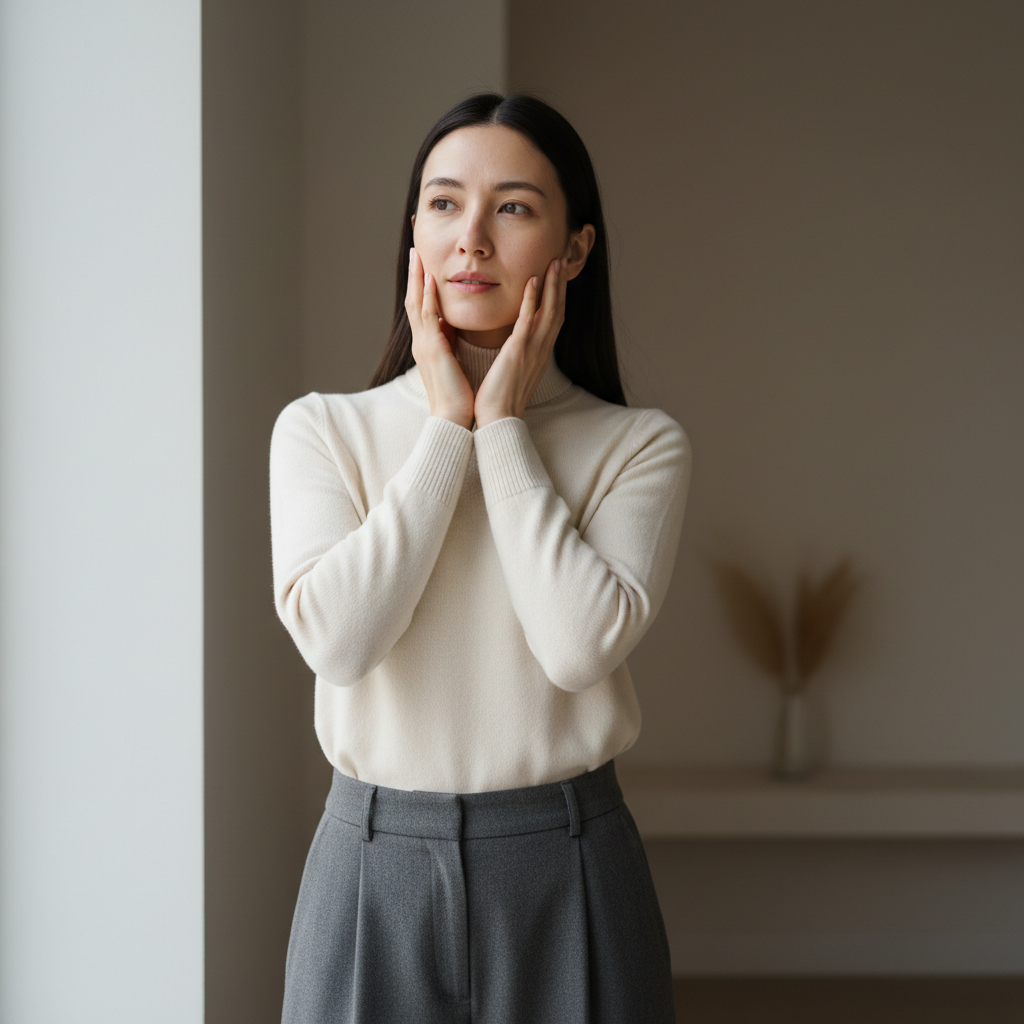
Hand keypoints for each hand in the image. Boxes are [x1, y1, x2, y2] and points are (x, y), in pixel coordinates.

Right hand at [406, 248, 474, 429]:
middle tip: (414, 250)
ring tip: (417, 255)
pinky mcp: (432, 350)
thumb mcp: (453, 361)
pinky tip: (429, 280)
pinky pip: (428, 318)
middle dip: (414, 275)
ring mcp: (424, 345)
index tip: (423, 264)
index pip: (421, 307)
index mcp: (427, 344)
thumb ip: (450, 342)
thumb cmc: (458, 394)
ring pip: (416, 304)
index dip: (420, 285)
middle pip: (414, 300)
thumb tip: (452, 327)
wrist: (454, 418)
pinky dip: (427, 297)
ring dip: (416, 278)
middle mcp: (421, 341)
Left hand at [474, 257, 567, 427]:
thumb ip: (517, 355)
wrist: (497, 420)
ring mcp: (532, 350)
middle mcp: (541, 350)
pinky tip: (533, 280)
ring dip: (552, 285)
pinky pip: (527, 321)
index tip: (557, 275)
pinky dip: (532, 300)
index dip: (557, 296)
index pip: (553, 319)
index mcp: (540, 354)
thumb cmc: (500, 400)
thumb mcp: (514, 372)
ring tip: (555, 261)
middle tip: (563, 259)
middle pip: (558, 310)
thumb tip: (515, 346)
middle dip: (561, 284)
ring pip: (549, 311)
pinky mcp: (518, 352)